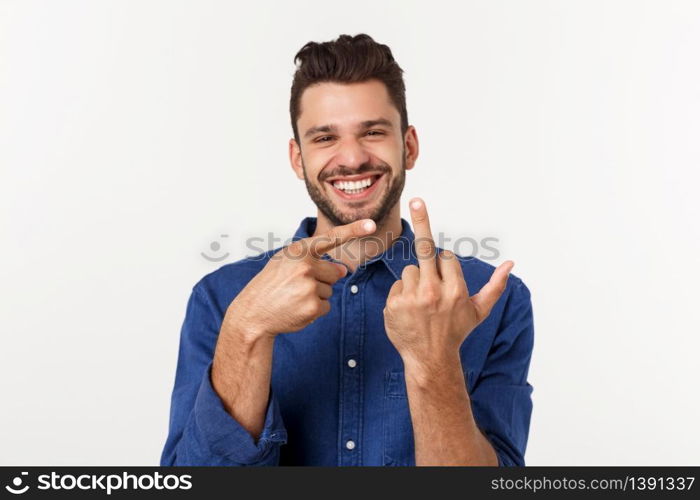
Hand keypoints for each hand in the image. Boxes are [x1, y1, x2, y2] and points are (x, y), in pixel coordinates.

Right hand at [223, 218, 376, 340]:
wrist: (253, 312)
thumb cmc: (270, 285)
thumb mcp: (285, 263)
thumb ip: (314, 260)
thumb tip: (343, 269)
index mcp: (298, 251)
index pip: (331, 238)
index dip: (353, 230)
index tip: (371, 225)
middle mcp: (305, 266)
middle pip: (336, 272)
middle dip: (323, 280)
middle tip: (297, 286)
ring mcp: (309, 286)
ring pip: (330, 290)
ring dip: (317, 296)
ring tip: (294, 297)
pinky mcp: (313, 306)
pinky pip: (326, 306)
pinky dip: (315, 310)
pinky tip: (297, 308)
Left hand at [383, 198, 513, 368]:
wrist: (430, 359)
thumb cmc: (456, 332)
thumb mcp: (479, 311)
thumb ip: (495, 286)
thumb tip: (511, 264)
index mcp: (456, 290)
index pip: (445, 257)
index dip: (444, 265)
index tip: (443, 273)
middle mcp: (434, 292)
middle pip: (425, 248)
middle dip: (422, 220)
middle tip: (416, 200)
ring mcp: (413, 297)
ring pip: (411, 269)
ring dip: (415, 280)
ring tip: (421, 304)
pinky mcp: (394, 304)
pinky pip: (398, 284)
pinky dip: (403, 293)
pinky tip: (409, 310)